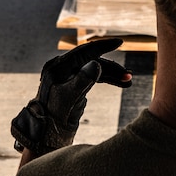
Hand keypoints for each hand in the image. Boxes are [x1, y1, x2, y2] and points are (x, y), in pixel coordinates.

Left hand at [11, 37, 131, 161]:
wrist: (46, 132)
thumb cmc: (54, 117)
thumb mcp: (68, 99)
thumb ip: (81, 81)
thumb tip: (96, 63)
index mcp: (58, 67)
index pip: (84, 52)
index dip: (103, 46)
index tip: (120, 42)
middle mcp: (62, 68)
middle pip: (92, 61)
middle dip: (111, 68)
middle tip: (129, 76)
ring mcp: (67, 75)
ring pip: (94, 69)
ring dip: (112, 74)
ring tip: (128, 82)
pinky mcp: (72, 83)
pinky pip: (92, 76)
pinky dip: (106, 79)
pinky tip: (120, 83)